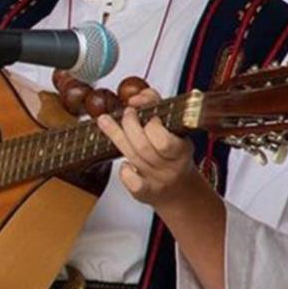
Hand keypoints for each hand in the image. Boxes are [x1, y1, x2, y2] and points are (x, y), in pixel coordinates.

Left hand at [95, 86, 205, 208]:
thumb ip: (156, 107)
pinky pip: (133, 183)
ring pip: (135, 159)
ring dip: (117, 137)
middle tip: (127, 113)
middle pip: (144, 147)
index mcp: (182, 149)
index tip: (150, 116)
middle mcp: (171, 165)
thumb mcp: (173, 127)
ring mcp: (158, 180)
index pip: (165, 141)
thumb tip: (137, 95)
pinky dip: (126, 171)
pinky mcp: (146, 193)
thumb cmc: (172, 153)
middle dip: (130, 126)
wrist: (181, 191)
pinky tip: (124, 162)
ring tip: (105, 120)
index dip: (153, 127)